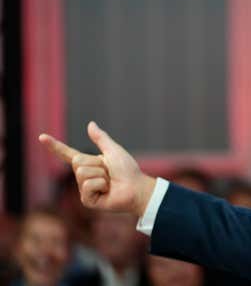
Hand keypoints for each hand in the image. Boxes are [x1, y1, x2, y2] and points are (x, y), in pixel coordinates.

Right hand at [39, 121, 155, 216]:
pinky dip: (101, 185)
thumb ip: (101, 138)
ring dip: (101, 175)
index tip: (42, 137)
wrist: (136, 188)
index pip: (68, 154)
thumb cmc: (128, 170)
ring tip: (110, 182)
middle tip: (109, 172)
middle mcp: (84, 176)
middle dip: (97, 164)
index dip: (55, 146)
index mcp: (89, 163)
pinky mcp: (87, 200)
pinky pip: (87, 185)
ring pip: (82, 173)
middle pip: (78, 161)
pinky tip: (107, 191)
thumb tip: (90, 124)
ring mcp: (84, 189)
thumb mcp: (113, 150)